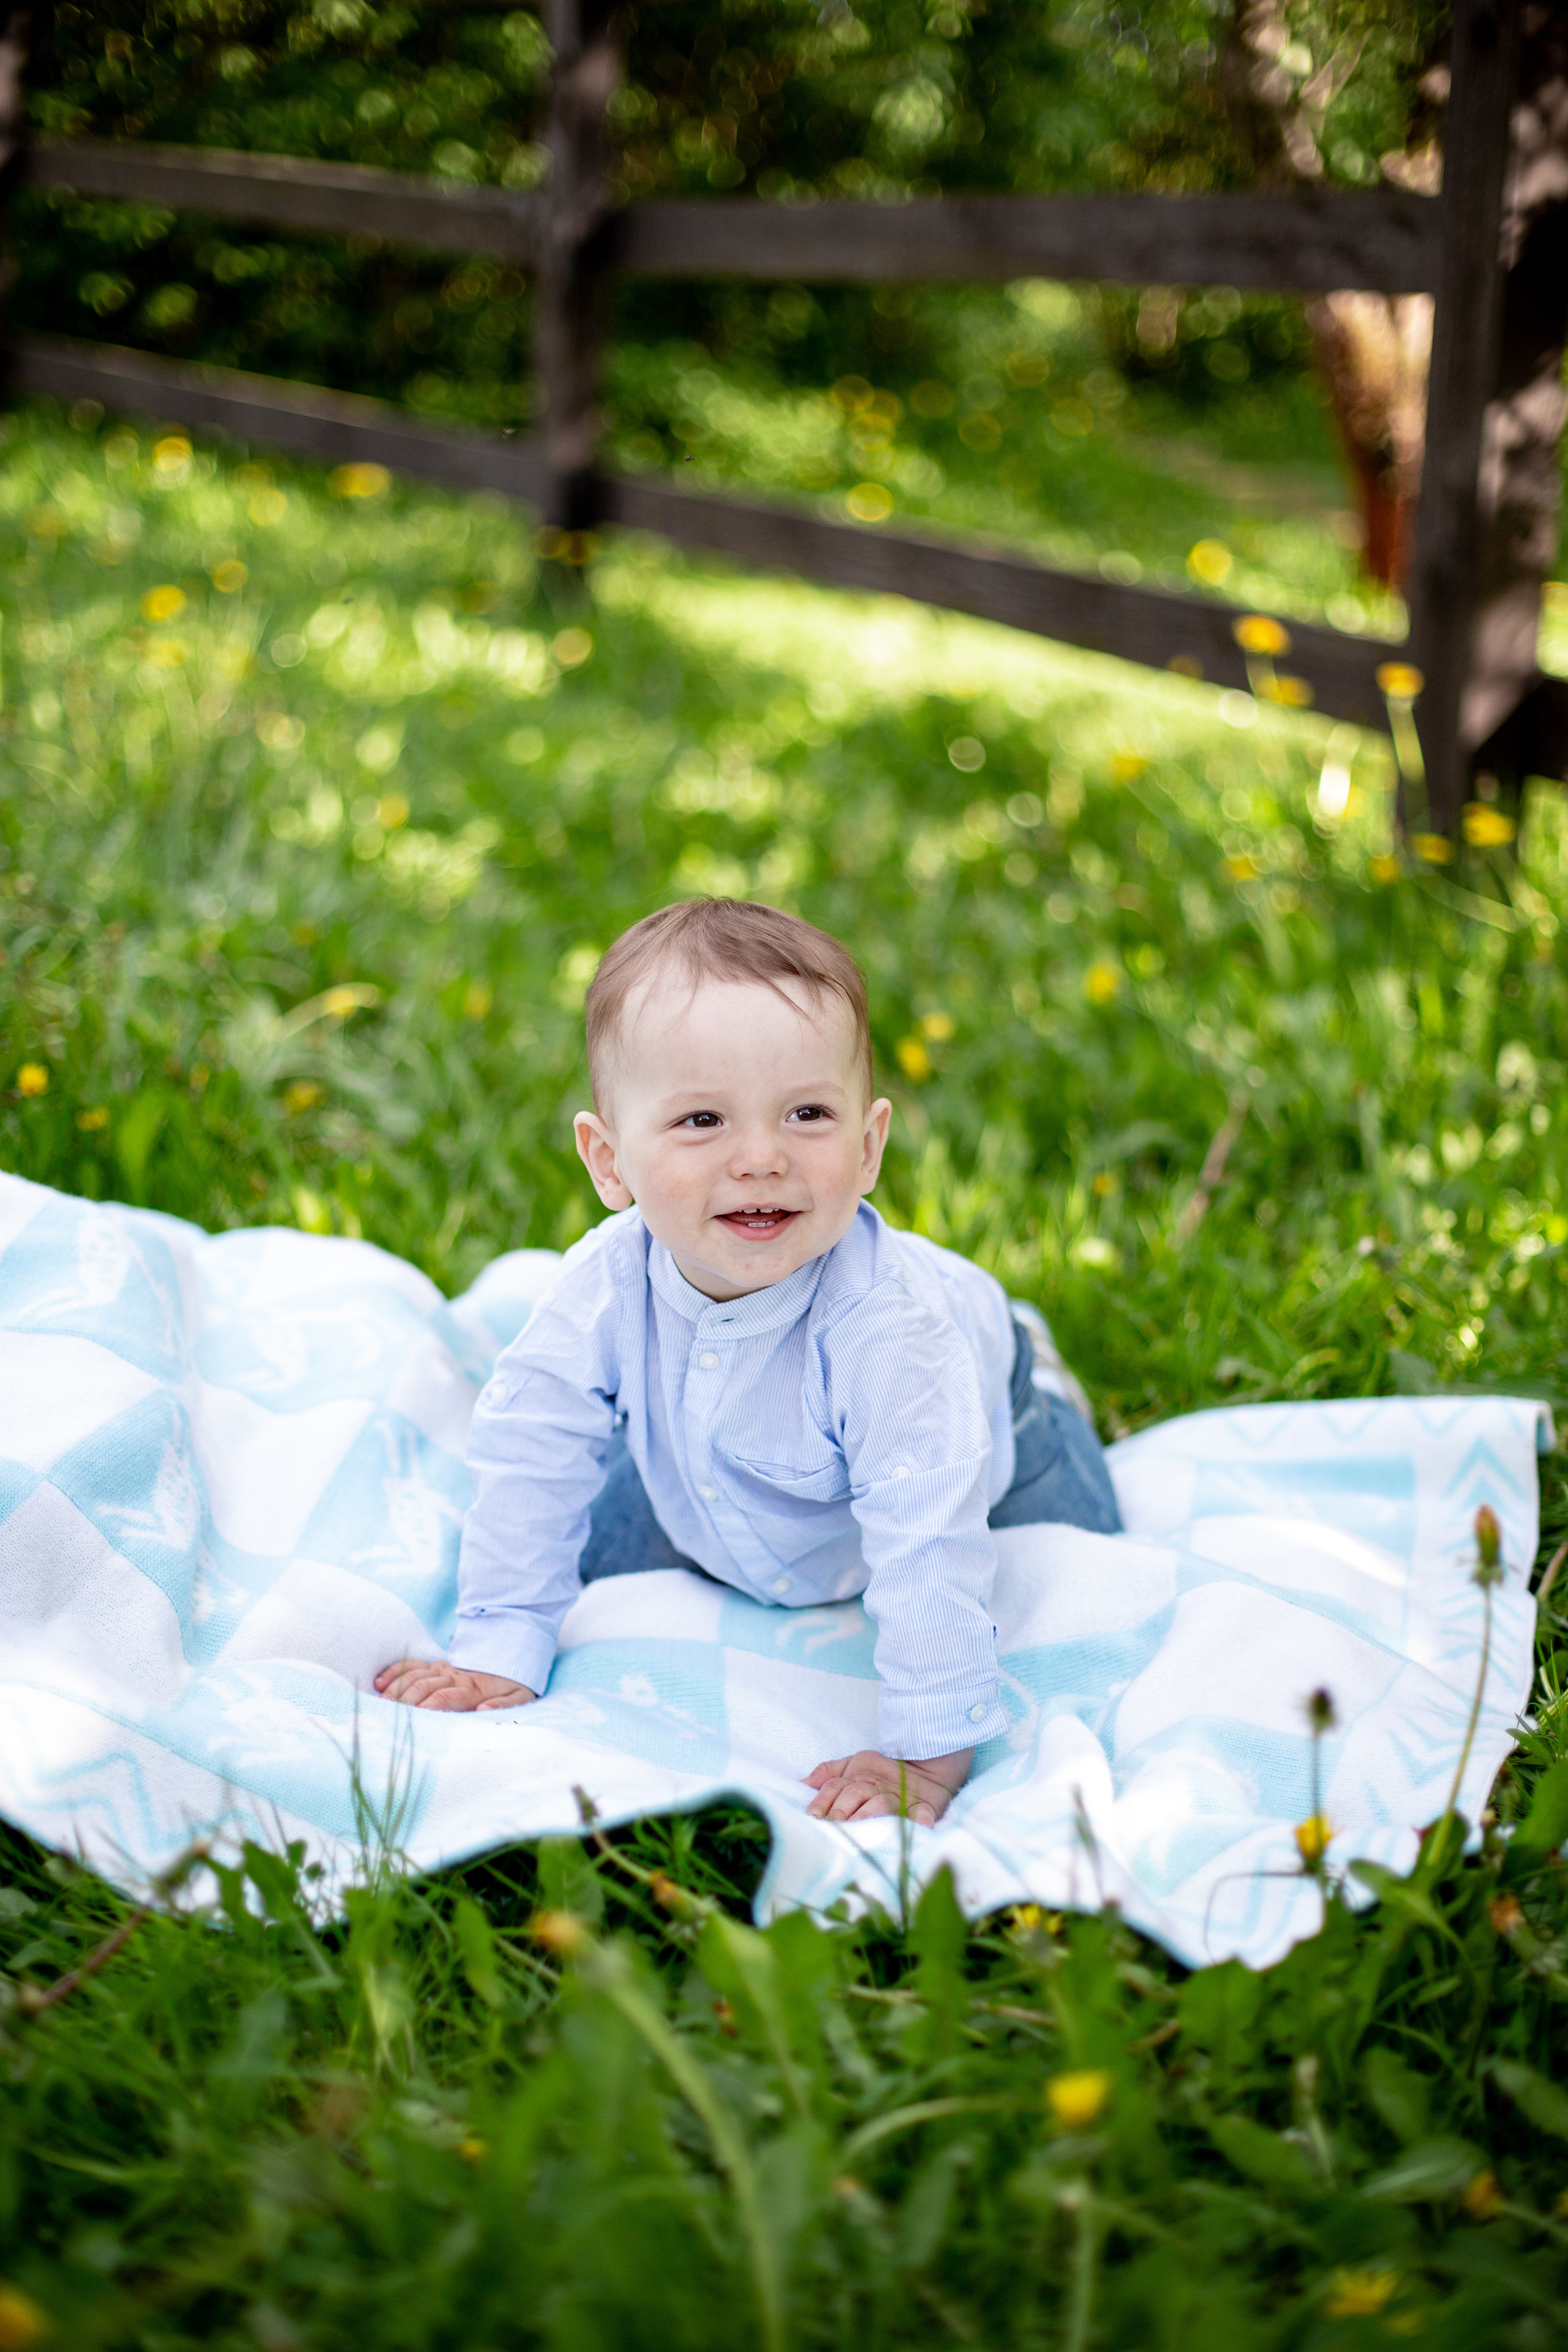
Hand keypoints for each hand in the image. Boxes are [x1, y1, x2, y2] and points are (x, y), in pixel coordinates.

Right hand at [374, 1658, 536, 1711]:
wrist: (510, 1656)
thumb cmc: (512, 1685)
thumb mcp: (519, 1697)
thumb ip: (504, 1705)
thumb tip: (483, 1710)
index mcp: (472, 1688)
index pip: (446, 1696)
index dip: (430, 1705)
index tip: (416, 1715)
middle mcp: (453, 1676)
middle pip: (424, 1686)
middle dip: (406, 1700)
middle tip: (388, 1714)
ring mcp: (442, 1669)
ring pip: (414, 1675)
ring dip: (396, 1689)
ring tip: (381, 1704)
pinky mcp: (435, 1666)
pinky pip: (412, 1665)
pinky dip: (395, 1672)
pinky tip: (379, 1683)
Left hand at [804, 1746, 973, 1825]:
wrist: (927, 1766)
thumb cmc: (883, 1772)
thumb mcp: (854, 1764)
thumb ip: (830, 1772)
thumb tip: (803, 1782)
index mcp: (859, 1778)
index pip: (836, 1786)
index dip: (823, 1799)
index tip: (812, 1815)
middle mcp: (877, 1788)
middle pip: (854, 1794)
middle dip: (841, 1809)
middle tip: (831, 1824)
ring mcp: (900, 1797)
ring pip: (881, 1804)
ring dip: (869, 1813)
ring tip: (858, 1824)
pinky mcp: (924, 1807)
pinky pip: (923, 1813)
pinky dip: (922, 1819)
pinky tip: (920, 1825)